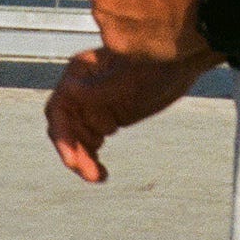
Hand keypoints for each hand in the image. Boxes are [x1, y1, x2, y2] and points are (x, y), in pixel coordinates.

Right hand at [43, 46, 200, 183]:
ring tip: (100, 176)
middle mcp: (80, 88)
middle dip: (74, 154)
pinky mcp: (106, 116)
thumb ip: (99, 86)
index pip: (58, 110)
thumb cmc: (157, 63)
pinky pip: (89, 142)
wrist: (180, 62)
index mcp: (80, 73)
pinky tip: (102, 171)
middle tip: (92, 175)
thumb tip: (69, 90)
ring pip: (75, 139)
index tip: (72, 161)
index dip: (62, 137)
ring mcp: (92, 104)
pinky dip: (91, 157)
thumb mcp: (130, 78)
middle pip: (65, 129)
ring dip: (82, 160)